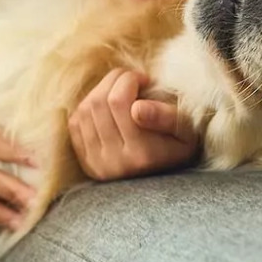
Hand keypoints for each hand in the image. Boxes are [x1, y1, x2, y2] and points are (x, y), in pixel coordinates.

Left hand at [68, 69, 199, 180]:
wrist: (165, 182)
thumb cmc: (178, 145)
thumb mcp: (186, 132)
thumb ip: (167, 118)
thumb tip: (138, 108)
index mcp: (142, 154)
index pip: (118, 101)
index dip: (129, 79)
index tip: (145, 80)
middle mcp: (115, 162)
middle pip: (99, 102)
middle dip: (114, 80)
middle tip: (131, 80)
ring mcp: (97, 164)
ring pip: (85, 109)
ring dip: (102, 90)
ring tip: (121, 91)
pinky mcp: (86, 162)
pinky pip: (76, 122)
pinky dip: (89, 106)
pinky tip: (108, 107)